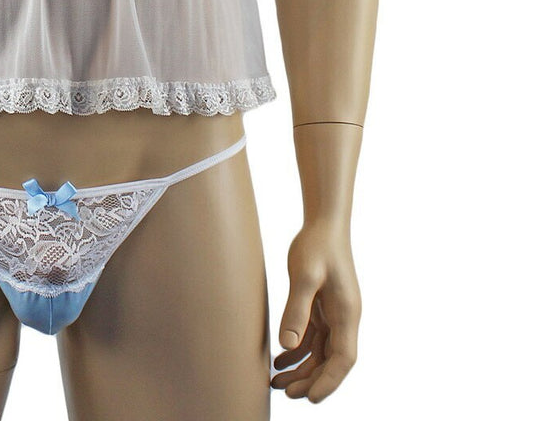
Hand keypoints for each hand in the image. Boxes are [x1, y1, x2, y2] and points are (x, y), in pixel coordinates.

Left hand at [271, 219, 360, 402]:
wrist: (323, 223)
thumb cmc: (316, 245)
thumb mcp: (304, 274)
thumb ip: (296, 308)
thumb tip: (287, 345)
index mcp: (347, 314)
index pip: (343, 359)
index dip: (329, 381)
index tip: (311, 399)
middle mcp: (344, 318)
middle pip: (331, 361)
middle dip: (311, 380)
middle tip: (285, 393)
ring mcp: (334, 314)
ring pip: (321, 352)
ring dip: (302, 369)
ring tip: (276, 382)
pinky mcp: (322, 307)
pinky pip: (313, 338)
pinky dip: (298, 351)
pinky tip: (280, 360)